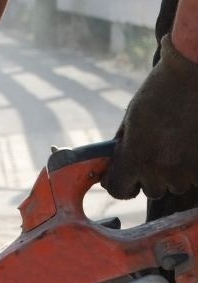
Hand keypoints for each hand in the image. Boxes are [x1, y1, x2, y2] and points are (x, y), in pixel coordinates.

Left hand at [102, 35, 197, 199]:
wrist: (193, 70)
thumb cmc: (160, 91)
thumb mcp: (130, 120)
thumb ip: (122, 148)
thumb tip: (113, 167)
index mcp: (134, 160)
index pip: (119, 191)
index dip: (121, 185)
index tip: (125, 177)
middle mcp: (159, 170)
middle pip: (152, 190)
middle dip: (152, 176)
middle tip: (159, 153)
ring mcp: (185, 170)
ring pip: (177, 185)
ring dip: (176, 172)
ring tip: (179, 145)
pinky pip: (196, 178)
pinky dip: (194, 167)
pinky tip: (192, 145)